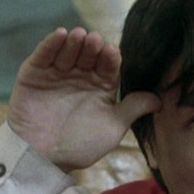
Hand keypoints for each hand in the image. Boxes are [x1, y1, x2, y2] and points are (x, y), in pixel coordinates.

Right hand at [7, 28, 160, 171]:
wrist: (43, 158)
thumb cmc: (80, 146)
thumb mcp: (112, 128)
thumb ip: (132, 110)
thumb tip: (159, 100)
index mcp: (101, 87)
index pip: (108, 65)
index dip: (110, 58)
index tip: (112, 53)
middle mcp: (80, 77)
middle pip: (89, 54)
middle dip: (92, 47)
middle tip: (95, 41)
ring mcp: (57, 73)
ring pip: (68, 51)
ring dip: (74, 42)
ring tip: (79, 36)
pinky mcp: (34, 74)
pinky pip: (43, 55)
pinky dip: (50, 44)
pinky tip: (60, 34)